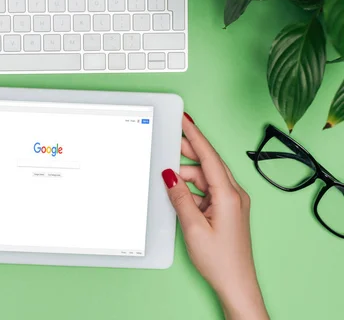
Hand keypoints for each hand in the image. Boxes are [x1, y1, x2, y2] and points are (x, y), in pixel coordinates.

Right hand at [163, 114, 268, 319]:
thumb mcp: (193, 227)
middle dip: (189, 149)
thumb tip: (169, 175)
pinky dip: (192, 187)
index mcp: (228, 195)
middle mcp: (234, 194)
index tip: (185, 120)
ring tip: (167, 174)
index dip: (195, 135)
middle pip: (208, 162)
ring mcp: (232, 202)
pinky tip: (179, 190)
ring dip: (187, 174)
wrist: (236, 283)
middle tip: (169, 138)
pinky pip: (208, 189)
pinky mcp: (227, 209)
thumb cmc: (220, 260)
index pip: (209, 156)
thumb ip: (180, 197)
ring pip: (206, 177)